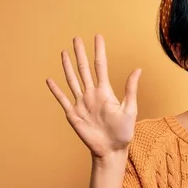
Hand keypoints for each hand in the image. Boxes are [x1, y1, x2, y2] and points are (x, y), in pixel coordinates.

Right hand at [46, 34, 141, 158]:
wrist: (111, 150)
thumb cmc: (123, 132)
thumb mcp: (130, 109)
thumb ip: (130, 89)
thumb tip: (138, 69)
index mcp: (105, 92)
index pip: (100, 66)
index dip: (99, 51)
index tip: (97, 37)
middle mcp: (91, 94)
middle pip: (84, 69)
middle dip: (80, 54)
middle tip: (76, 38)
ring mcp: (81, 103)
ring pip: (72, 80)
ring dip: (67, 66)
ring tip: (64, 52)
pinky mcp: (73, 114)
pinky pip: (63, 100)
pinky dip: (56, 90)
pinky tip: (50, 80)